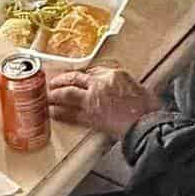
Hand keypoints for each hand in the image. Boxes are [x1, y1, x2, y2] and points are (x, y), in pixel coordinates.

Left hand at [48, 66, 162, 138]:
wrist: (147, 123)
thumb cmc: (147, 108)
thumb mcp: (136, 86)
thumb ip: (120, 84)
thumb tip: (113, 88)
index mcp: (113, 74)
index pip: (91, 72)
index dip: (79, 76)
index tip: (73, 78)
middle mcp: (100, 83)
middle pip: (75, 79)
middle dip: (61, 80)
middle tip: (52, 83)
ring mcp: (93, 99)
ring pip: (68, 94)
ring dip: (55, 95)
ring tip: (47, 96)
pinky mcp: (91, 116)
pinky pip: (71, 113)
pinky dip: (60, 113)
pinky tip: (53, 113)